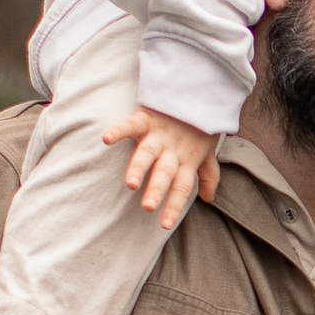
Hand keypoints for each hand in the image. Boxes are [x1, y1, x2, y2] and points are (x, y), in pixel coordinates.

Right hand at [105, 106, 222, 230]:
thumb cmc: (200, 126)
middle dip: (157, 190)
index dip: (174, 206)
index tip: (164, 225)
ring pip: (148, 154)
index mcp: (187, 160)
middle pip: (165, 173)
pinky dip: (119, 130)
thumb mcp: (207, 151)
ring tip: (130, 183)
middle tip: (148, 207)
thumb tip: (208, 199)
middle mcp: (173, 150)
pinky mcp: (147, 117)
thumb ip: (208, 175)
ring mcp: (159, 134)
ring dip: (139, 168)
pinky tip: (106, 139)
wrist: (199, 89)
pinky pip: (131, 124)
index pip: (182, 188)